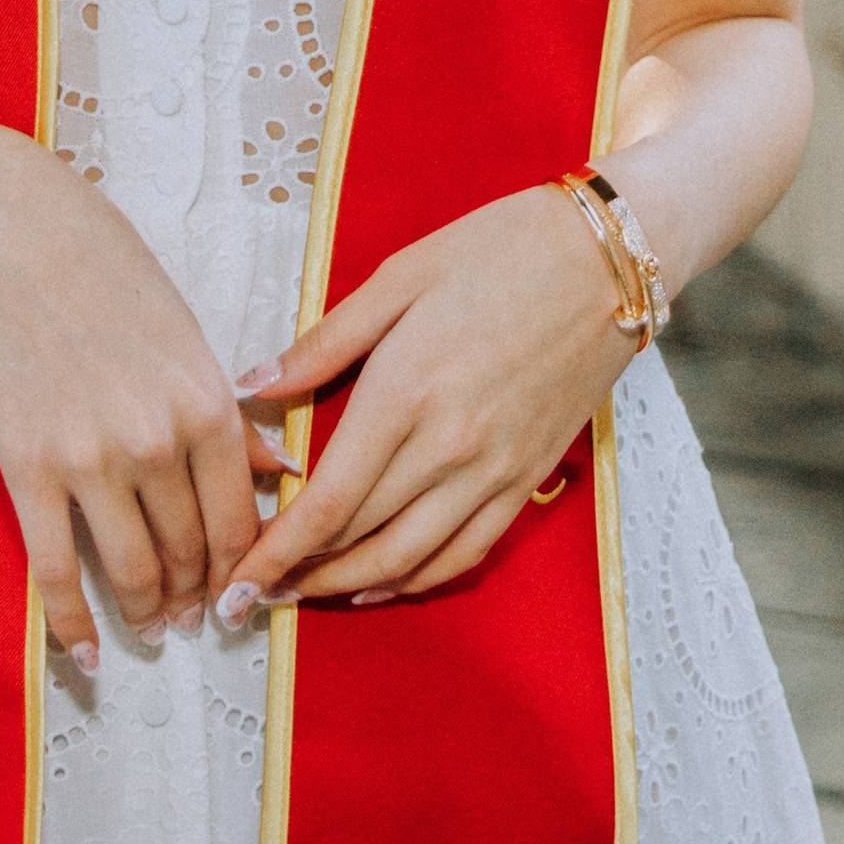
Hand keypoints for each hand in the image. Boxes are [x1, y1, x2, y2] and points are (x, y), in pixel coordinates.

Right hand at [0, 129, 284, 670]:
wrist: (10, 233)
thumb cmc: (106, 270)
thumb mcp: (186, 332)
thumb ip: (230, 412)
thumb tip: (282, 473)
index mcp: (207, 401)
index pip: (241, 519)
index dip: (243, 570)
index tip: (239, 595)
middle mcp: (158, 438)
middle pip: (190, 551)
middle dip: (196, 595)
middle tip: (194, 620)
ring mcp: (91, 458)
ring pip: (132, 570)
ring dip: (146, 612)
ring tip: (151, 628)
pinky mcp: (29, 469)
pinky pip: (58, 570)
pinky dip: (74, 625)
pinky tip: (87, 656)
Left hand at [223, 184, 636, 612]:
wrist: (608, 258)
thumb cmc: (498, 248)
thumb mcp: (400, 275)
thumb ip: (324, 342)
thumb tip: (251, 386)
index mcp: (405, 391)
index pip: (327, 502)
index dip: (276, 551)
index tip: (235, 578)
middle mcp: (449, 445)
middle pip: (360, 538)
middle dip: (298, 574)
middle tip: (248, 590)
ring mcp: (495, 470)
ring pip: (410, 558)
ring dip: (350, 588)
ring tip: (302, 595)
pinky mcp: (529, 477)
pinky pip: (468, 551)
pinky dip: (419, 578)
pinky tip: (382, 583)